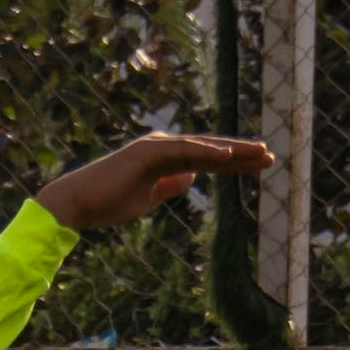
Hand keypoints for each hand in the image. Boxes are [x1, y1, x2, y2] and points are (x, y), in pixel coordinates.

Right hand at [36, 127, 271, 236]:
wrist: (78, 203)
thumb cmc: (109, 203)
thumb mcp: (148, 198)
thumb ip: (169, 185)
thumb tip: (191, 177)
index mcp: (165, 158)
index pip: (207, 160)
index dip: (235, 162)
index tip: (260, 165)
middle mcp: (163, 146)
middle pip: (211, 149)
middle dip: (242, 153)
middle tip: (271, 156)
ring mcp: (156, 147)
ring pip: (203, 148)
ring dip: (233, 150)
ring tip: (260, 154)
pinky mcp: (148, 153)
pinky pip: (184, 152)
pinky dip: (207, 152)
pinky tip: (229, 155)